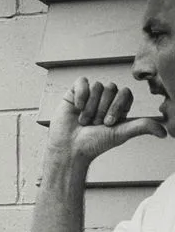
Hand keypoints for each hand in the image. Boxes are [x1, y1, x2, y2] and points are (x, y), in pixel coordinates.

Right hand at [48, 77, 165, 165]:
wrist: (69, 149)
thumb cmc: (93, 144)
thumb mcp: (121, 134)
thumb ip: (142, 126)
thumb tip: (164, 132)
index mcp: (118, 107)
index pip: (125, 93)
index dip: (117, 106)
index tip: (108, 123)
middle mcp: (104, 100)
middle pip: (112, 88)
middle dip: (102, 108)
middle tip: (94, 124)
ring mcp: (89, 96)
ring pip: (97, 86)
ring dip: (90, 107)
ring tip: (83, 121)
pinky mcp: (74, 94)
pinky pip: (82, 82)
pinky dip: (80, 95)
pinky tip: (76, 108)